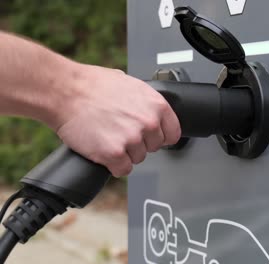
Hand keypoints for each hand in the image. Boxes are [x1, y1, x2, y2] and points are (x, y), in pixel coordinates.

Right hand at [53, 65, 180, 176]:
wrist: (64, 91)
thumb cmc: (92, 84)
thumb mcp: (130, 84)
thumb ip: (145, 101)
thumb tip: (150, 110)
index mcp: (157, 105)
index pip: (173, 134)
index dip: (160, 136)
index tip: (151, 137)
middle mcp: (149, 123)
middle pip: (154, 147)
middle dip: (139, 143)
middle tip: (120, 132)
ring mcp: (132, 140)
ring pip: (137, 159)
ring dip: (124, 153)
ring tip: (108, 136)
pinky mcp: (114, 154)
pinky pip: (122, 170)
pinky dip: (113, 165)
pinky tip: (103, 151)